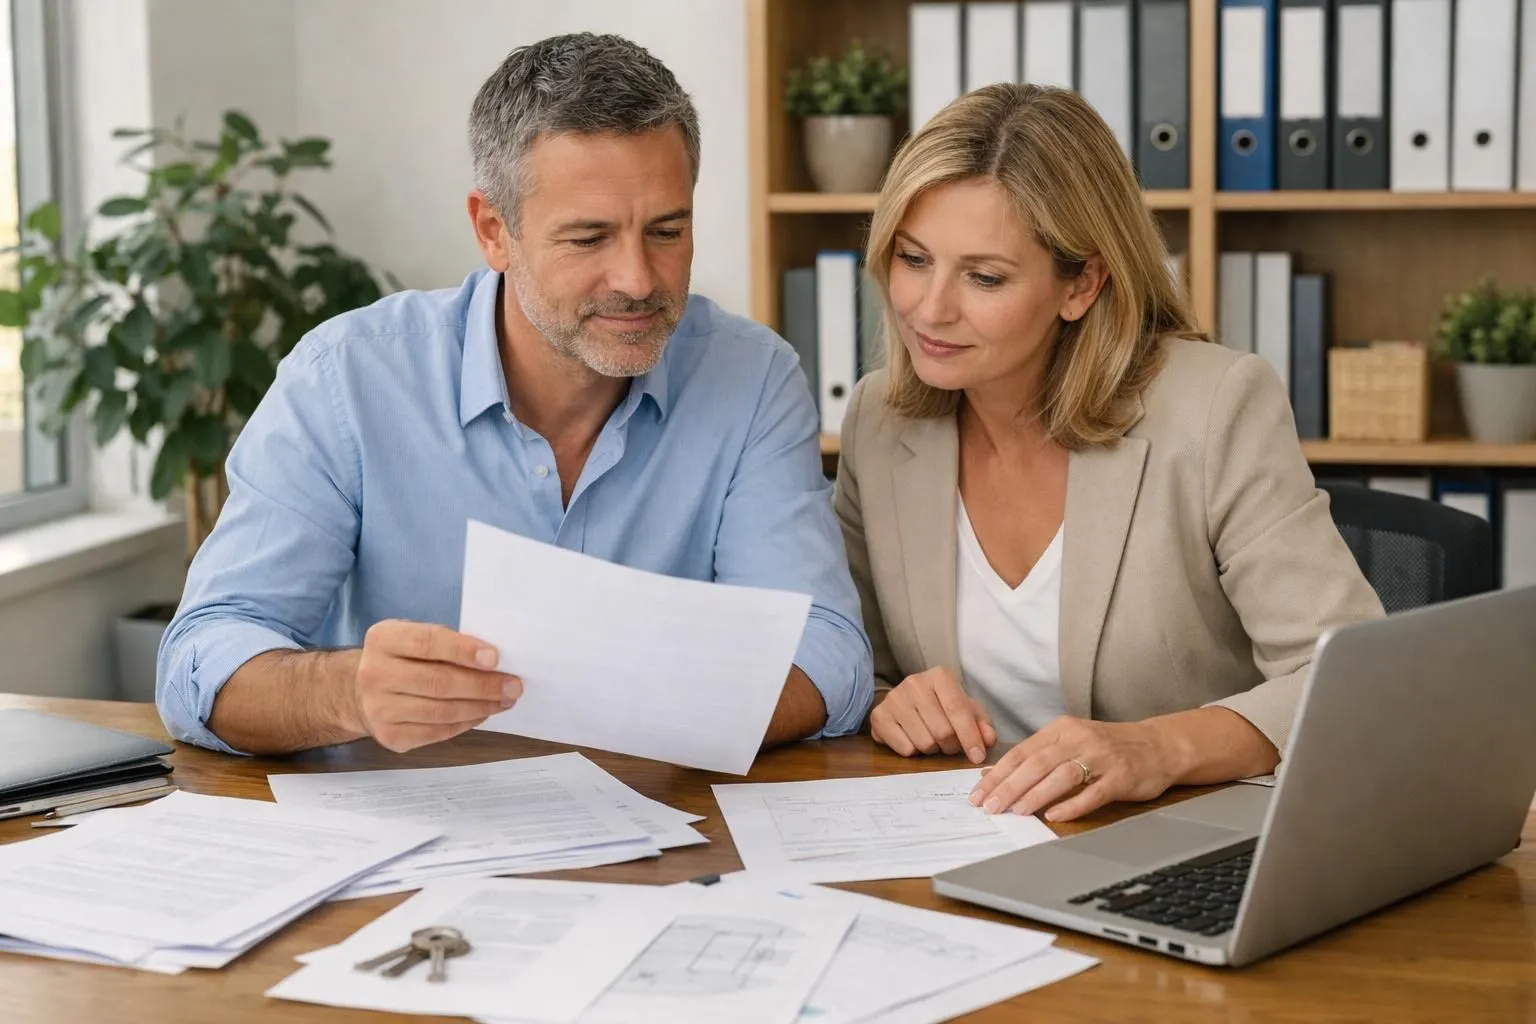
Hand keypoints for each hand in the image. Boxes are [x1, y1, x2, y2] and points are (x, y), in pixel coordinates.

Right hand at [352, 620, 522, 752]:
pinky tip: (483, 713)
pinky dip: (466, 722)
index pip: (427, 643)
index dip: (464, 650)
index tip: (495, 658)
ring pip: (441, 712)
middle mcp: (375, 674)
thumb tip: (493, 659)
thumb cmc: (402, 658)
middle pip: (438, 682)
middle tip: (513, 685)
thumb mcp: (413, 636)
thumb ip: (446, 642)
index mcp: (383, 639)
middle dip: (483, 685)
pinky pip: (438, 732)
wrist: (360, 691)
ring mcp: (379, 709)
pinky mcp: (390, 736)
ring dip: (480, 707)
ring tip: (505, 700)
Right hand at [870, 667, 997, 762]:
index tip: (977, 757)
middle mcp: (914, 683)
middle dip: (952, 746)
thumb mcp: (966, 709)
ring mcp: (894, 699)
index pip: (958, 709)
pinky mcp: (879, 716)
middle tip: (951, 744)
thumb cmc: (942, 705)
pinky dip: (914, 751)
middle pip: (942, 731)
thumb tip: (988, 739)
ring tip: (931, 738)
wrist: (907, 700)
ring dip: (933, 749)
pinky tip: (913, 738)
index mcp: (940, 676)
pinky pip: (905, 749)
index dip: (970, 736)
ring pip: (924, 743)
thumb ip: (981, 723)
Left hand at [969, 716, 1180, 821]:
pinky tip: (1054, 816)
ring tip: (1016, 810)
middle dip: (1009, 786)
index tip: (978, 793)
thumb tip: (994, 775)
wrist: (1158, 745)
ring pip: (1062, 776)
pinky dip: (1072, 805)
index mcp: (1061, 729)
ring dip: (1036, 794)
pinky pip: (1092, 792)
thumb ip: (1037, 756)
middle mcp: (1079, 739)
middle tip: (990, 806)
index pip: (1022, 752)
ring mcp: (1101, 757)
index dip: (998, 773)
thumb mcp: (1070, 741)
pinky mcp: (1121, 777)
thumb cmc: (1107, 746)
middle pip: (1037, 763)